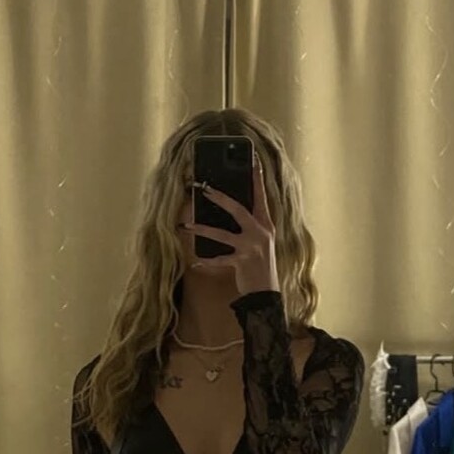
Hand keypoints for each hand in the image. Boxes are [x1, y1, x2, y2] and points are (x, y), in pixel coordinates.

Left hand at [185, 155, 279, 296]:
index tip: (253, 159)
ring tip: (186, 225)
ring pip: (222, 234)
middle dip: (220, 198)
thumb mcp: (261, 242)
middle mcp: (260, 232)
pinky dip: (206, 262)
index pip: (261, 196)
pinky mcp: (242, 262)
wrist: (267, 294)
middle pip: (238, 209)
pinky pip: (219, 259)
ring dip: (202, 229)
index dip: (257, 177)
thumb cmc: (261, 267)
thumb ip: (251, 226)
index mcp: (265, 224)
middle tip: (205, 189)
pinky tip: (196, 263)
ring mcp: (251, 247)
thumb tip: (231, 210)